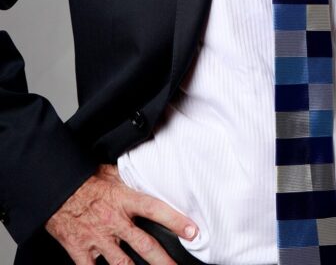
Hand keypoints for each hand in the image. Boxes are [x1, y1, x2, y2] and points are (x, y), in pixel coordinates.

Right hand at [45, 164, 197, 264]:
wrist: (53, 188)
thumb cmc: (82, 179)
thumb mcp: (110, 171)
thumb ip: (130, 177)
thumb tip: (147, 170)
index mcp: (124, 199)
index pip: (156, 209)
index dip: (176, 221)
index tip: (193, 232)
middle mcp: (114, 221)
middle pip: (146, 245)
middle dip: (164, 261)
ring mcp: (97, 239)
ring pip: (124, 264)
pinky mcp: (80, 251)